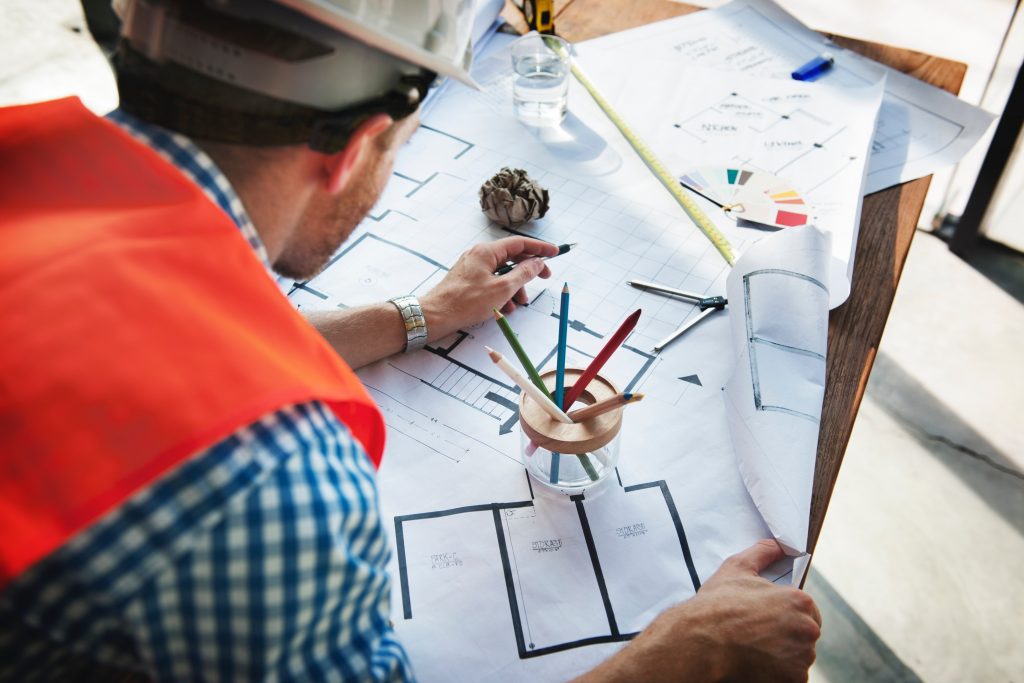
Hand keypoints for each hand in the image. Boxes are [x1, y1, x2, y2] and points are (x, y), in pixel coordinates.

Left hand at [420, 237, 559, 339]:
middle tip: (544, 279)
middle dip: (528, 272)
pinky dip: (501, 293)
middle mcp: (479, 255)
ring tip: (518, 304)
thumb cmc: (465, 302)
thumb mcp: (502, 289)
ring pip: (502, 273)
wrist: (435, 316)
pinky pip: (492, 282)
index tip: (555, 252)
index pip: (520, 243)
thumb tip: (537, 263)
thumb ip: (523, 274)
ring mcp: (473, 267)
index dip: (540, 248)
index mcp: (487, 251)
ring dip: (515, 287)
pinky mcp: (468, 280)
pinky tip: (504, 309)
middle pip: (512, 258)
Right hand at [576, 540, 820, 682]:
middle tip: (756, 635)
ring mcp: (801, 658)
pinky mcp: (793, 680)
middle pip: (804, 635)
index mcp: (800, 601)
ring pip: (798, 657)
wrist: (701, 642)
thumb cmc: (717, 605)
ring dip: (782, 656)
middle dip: (785, 636)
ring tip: (753, 649)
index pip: (807, 610)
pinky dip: (777, 674)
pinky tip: (756, 663)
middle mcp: (808, 630)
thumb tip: (778, 544)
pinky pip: (791, 677)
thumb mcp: (737, 569)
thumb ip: (762, 552)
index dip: (785, 614)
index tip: (765, 619)